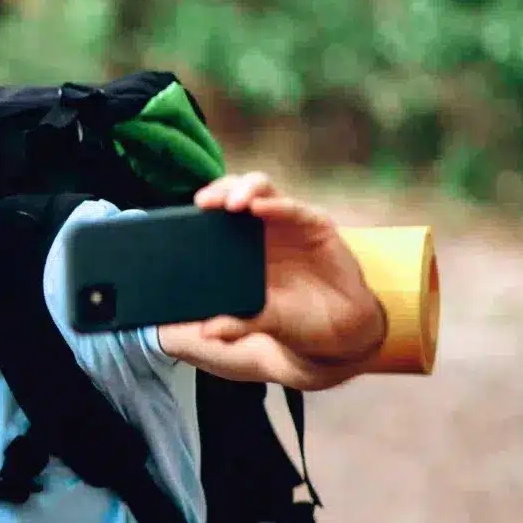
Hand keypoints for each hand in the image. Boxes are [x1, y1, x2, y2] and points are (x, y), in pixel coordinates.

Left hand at [179, 173, 385, 383]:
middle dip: (220, 191)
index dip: (203, 209)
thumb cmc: (297, 319)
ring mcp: (289, 223)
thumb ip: (236, 325)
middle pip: (236, 193)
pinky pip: (295, 209)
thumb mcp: (263, 323)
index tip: (181, 215)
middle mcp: (264, 228)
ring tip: (231, 204)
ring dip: (245, 191)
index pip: (217, 214)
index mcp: (243, 246)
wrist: (340, 329)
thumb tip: (207, 332)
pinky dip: (277, 205)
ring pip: (264, 191)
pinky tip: (260, 207)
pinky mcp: (316, 225)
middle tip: (204, 203)